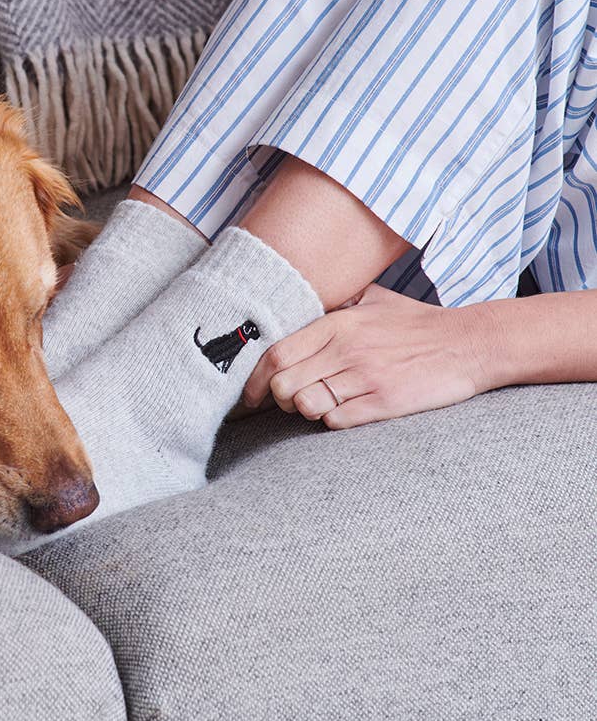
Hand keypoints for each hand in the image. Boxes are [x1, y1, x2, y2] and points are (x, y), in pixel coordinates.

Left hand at [242, 284, 490, 428]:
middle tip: (288, 401)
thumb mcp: (373, 298)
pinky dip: (333, 421)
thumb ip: (336, 302)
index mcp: (337, 323)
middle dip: (278, 399)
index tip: (251, 393)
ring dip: (305, 411)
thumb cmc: (418, 323)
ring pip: (306, 405)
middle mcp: (346, 349)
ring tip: (318, 405)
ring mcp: (365, 377)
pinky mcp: (384, 402)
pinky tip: (344, 411)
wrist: (469, 343)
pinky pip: (337, 421)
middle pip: (283, 384)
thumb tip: (301, 301)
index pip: (276, 353)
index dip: (255, 378)